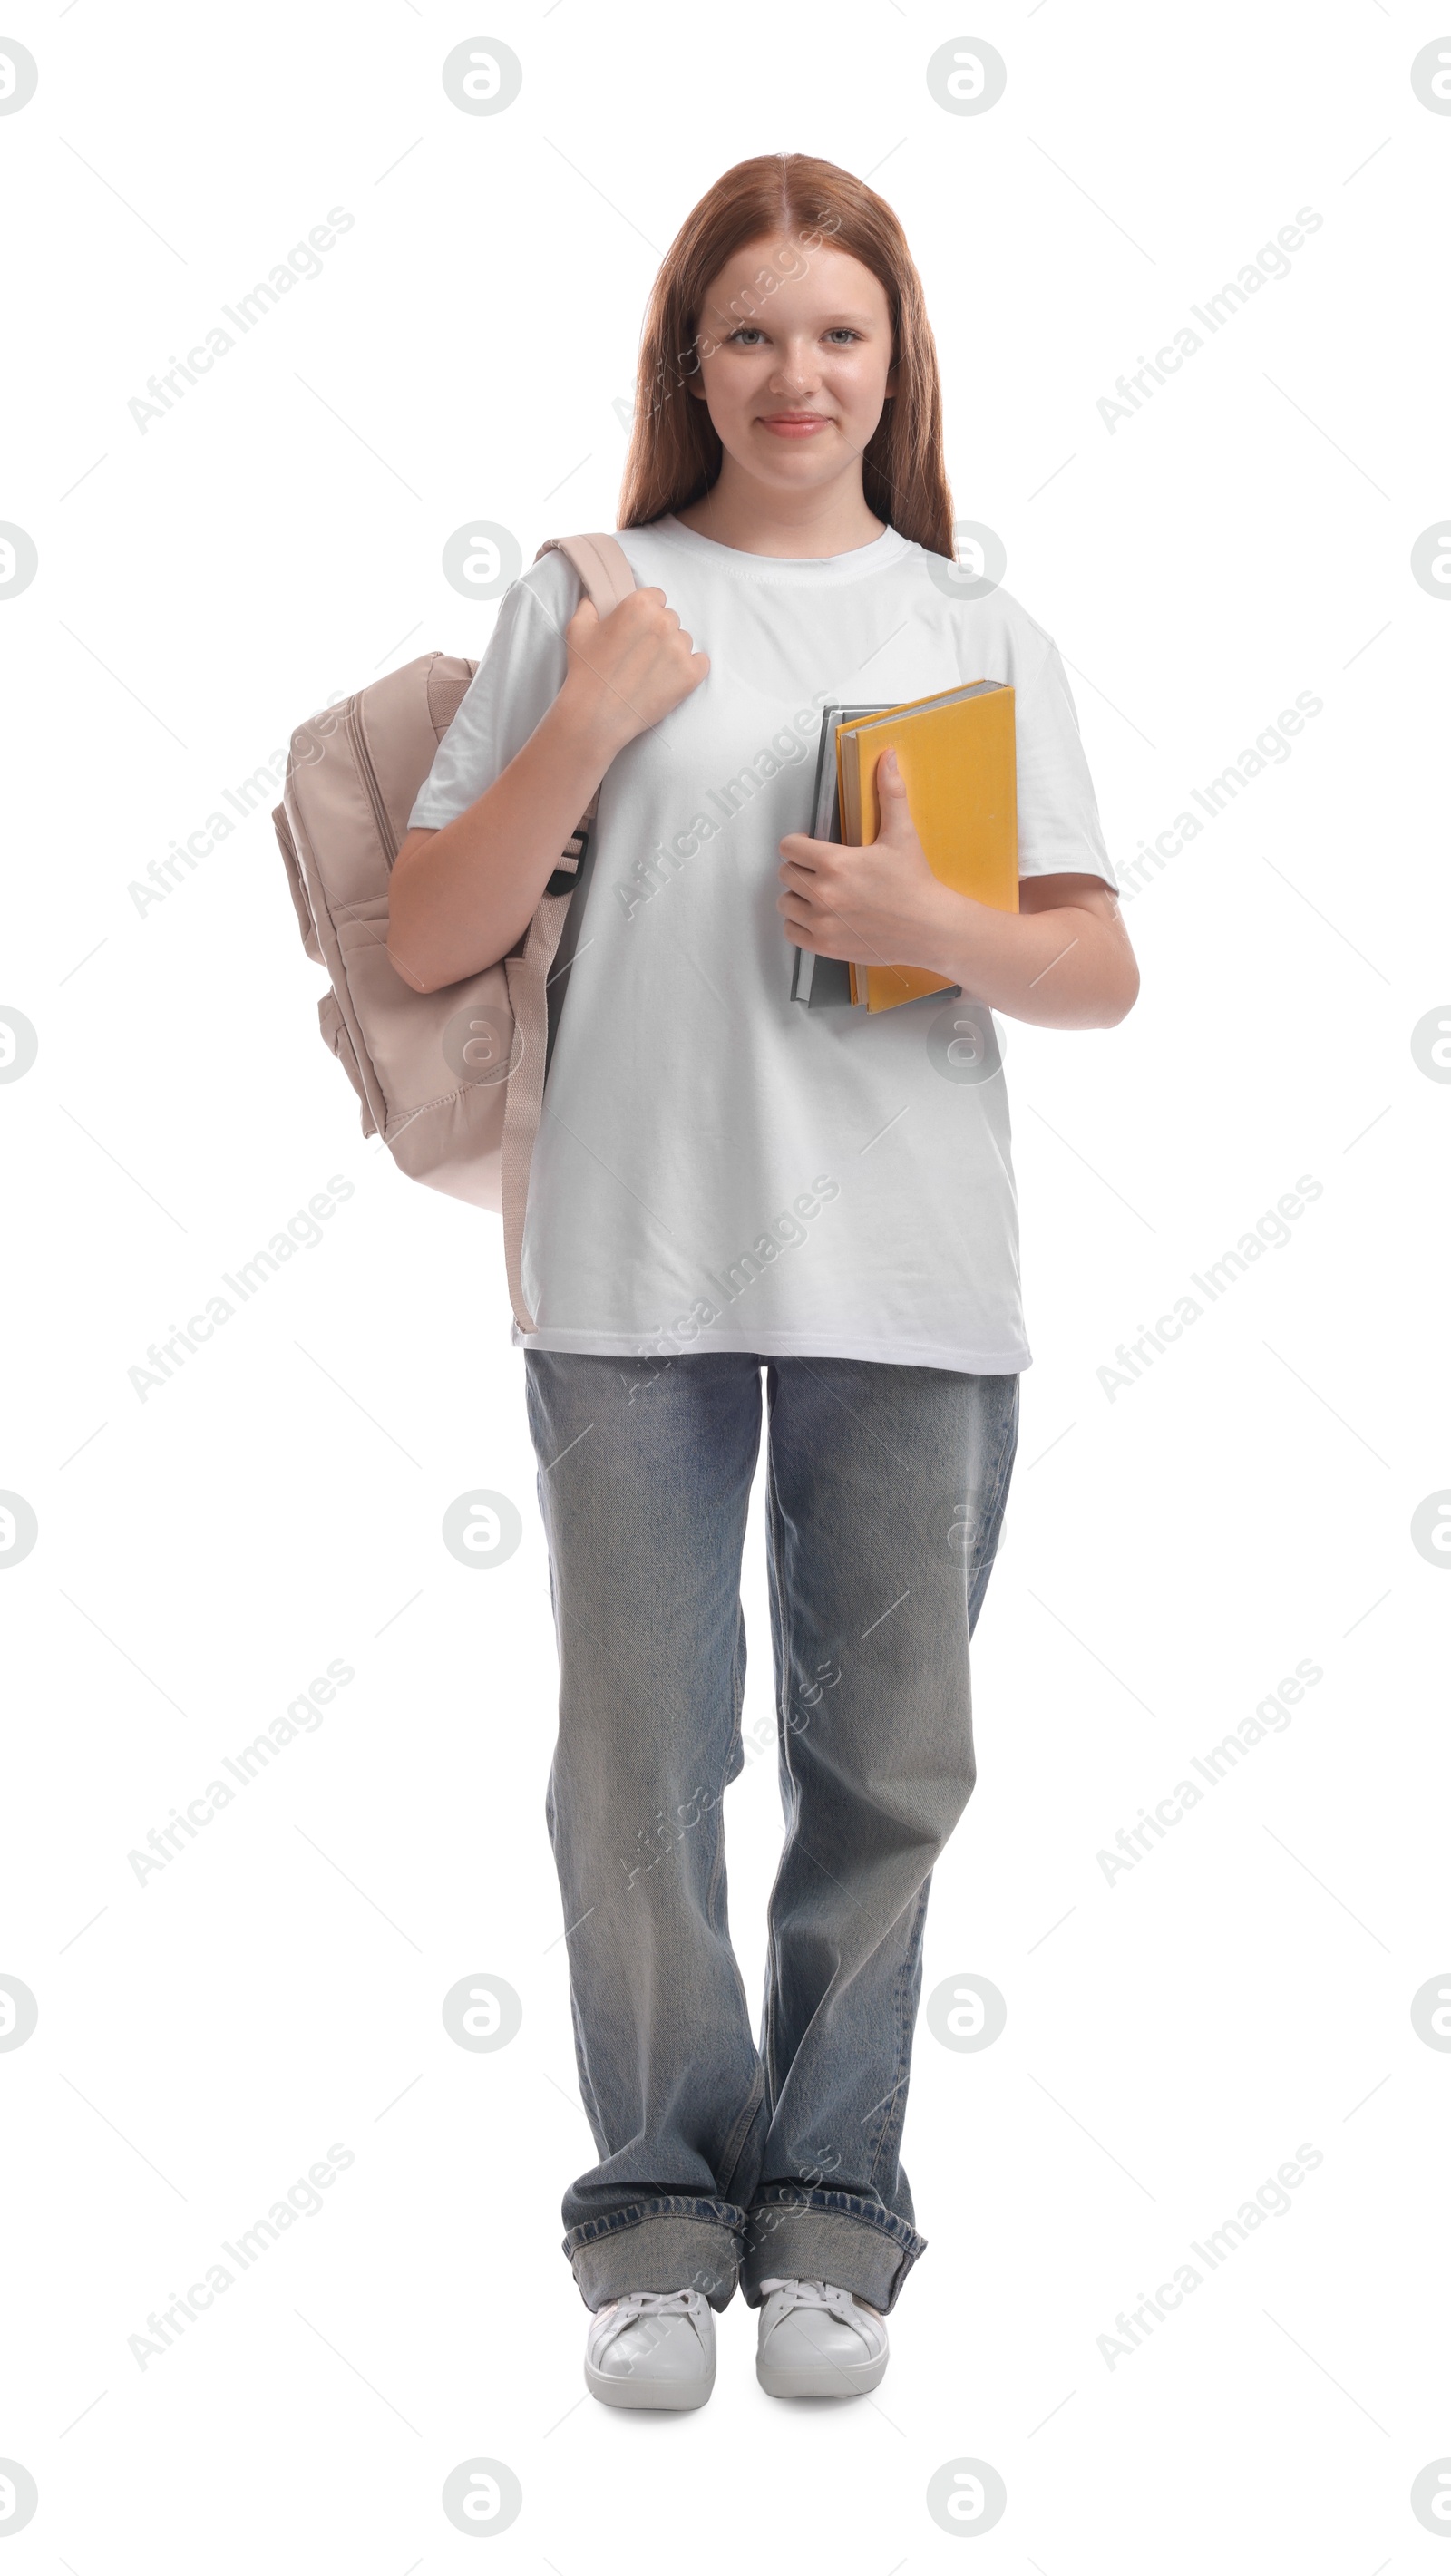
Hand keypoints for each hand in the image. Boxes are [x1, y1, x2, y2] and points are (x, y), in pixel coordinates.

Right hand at [559, 586, 708, 759]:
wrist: (596, 715)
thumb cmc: (587, 671)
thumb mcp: (579, 628)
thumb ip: (590, 603)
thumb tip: (595, 594)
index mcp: (640, 605)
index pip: (657, 597)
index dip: (646, 612)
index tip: (637, 628)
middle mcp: (664, 622)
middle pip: (671, 619)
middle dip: (658, 632)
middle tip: (640, 653)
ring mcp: (680, 649)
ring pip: (684, 641)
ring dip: (672, 651)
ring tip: (649, 670)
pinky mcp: (691, 674)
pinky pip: (701, 662)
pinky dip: (689, 669)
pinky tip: (669, 678)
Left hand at [777, 744, 951, 972]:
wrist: (930, 928)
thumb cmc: (915, 883)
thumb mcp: (902, 834)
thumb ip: (890, 794)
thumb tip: (887, 759)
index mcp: (835, 863)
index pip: (788, 847)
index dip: (798, 844)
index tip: (810, 847)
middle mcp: (823, 894)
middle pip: (785, 874)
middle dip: (799, 869)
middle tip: (819, 871)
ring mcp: (822, 923)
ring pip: (785, 903)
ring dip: (797, 897)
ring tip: (819, 893)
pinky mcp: (825, 946)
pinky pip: (790, 932)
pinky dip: (799, 924)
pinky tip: (818, 916)